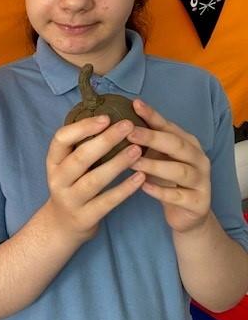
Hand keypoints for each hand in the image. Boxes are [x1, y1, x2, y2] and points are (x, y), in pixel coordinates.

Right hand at [45, 115, 145, 242]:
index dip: (83, 127)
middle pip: (80, 158)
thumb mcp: (67, 165)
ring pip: (94, 180)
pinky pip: (107, 202)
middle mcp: (58, 180)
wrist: (62, 226)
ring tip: (137, 150)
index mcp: (53, 161)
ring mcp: (70, 200)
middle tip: (128, 126)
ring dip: (117, 163)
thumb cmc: (72, 186)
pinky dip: (125, 189)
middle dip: (105, 140)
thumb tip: (109, 117)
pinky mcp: (85, 217)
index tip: (106, 118)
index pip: (61, 138)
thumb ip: (81, 146)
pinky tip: (140, 177)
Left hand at [127, 99, 210, 232]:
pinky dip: (161, 191)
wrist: (188, 214)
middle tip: (130, 133)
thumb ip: (145, 143)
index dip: (152, 116)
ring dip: (155, 165)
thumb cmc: (168, 181)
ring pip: (179, 170)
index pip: (169, 126)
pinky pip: (179, 196)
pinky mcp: (198, 202)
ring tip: (133, 162)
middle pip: (176, 145)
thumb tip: (117, 124)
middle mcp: (198, 158)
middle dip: (152, 138)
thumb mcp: (158, 159)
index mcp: (188, 143)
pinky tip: (143, 186)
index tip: (134, 105)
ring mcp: (201, 180)